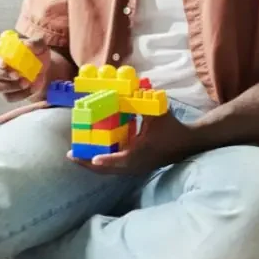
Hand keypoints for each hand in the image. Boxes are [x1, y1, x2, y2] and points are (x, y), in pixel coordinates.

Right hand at [0, 36, 49, 102]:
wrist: (42, 69)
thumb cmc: (36, 54)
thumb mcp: (39, 46)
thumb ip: (35, 43)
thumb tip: (27, 45)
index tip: (4, 64)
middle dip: (4, 75)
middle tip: (18, 75)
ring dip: (11, 86)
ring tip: (28, 83)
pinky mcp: (4, 93)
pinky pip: (8, 97)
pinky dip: (21, 94)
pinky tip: (32, 88)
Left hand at [69, 111, 196, 174]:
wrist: (187, 143)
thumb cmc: (172, 127)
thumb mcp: (157, 113)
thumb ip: (141, 102)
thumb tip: (127, 88)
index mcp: (143, 152)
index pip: (122, 159)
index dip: (107, 160)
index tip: (93, 159)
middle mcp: (137, 164)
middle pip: (109, 169)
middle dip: (88, 163)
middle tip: (71, 155)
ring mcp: (136, 168)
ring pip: (110, 170)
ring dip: (92, 164)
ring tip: (77, 156)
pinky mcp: (135, 167)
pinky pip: (114, 167)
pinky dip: (102, 162)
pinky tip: (91, 154)